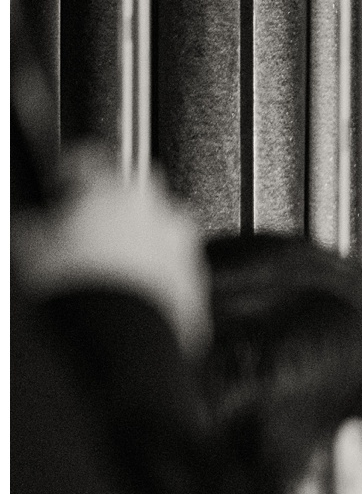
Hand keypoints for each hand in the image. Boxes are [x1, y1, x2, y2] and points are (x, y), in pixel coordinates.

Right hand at [13, 148, 207, 352]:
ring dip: (140, 238)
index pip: (90, 158)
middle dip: (116, 202)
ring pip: (162, 229)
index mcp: (115, 191)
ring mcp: (182, 246)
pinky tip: (134, 288)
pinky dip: (157, 270)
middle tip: (92, 225)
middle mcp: (158, 211)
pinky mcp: (196, 280)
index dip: (71, 168)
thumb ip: (35, 225)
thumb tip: (33, 225)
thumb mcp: (32, 247)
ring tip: (112, 264)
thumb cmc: (81, 288)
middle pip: (137, 190)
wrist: (122, 336)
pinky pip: (175, 265)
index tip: (64, 183)